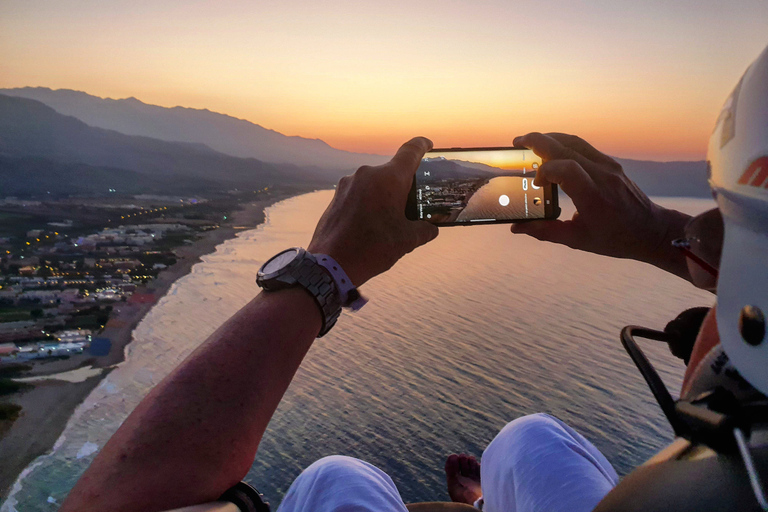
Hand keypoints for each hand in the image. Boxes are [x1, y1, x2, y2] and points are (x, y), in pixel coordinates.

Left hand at [307, 137, 438, 285]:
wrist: (331, 265)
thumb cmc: (371, 249)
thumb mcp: (406, 240)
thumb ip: (424, 229)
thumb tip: (431, 228)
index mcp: (389, 179)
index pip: (410, 151)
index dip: (422, 146)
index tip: (428, 145)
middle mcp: (367, 174)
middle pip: (392, 172)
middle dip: (403, 186)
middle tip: (411, 204)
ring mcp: (348, 184)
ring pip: (374, 184)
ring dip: (384, 197)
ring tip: (389, 220)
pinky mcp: (337, 195)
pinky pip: (359, 193)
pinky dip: (368, 203)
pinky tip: (370, 223)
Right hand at [511, 132, 691, 278]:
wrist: (651, 230)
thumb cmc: (616, 238)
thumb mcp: (578, 239)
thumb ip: (545, 232)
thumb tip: (517, 227)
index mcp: (594, 196)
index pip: (565, 168)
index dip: (545, 171)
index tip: (537, 183)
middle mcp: (602, 175)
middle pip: (566, 146)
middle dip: (538, 141)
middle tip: (517, 142)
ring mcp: (608, 166)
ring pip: (574, 141)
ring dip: (550, 138)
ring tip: (530, 142)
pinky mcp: (611, 164)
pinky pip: (583, 146)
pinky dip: (563, 143)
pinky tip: (551, 150)